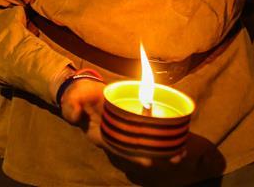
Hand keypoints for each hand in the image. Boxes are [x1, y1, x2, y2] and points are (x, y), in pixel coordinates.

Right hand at [60, 79, 185, 166]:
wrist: (82, 92)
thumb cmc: (79, 96)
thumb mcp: (73, 99)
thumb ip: (71, 106)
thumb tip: (74, 114)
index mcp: (104, 136)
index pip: (122, 150)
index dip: (137, 156)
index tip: (151, 161)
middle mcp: (117, 138)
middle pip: (140, 152)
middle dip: (157, 156)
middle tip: (177, 156)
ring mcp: (126, 132)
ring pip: (147, 145)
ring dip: (163, 149)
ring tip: (182, 151)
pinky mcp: (133, 123)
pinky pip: (149, 133)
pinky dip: (162, 136)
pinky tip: (177, 136)